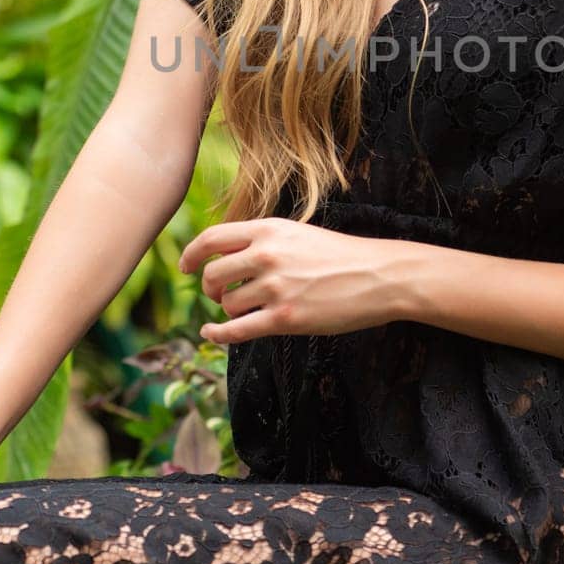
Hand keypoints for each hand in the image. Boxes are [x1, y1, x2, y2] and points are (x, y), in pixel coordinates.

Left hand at [180, 217, 404, 346]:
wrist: (378, 276)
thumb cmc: (340, 256)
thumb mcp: (297, 234)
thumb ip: (262, 241)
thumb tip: (224, 255)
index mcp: (269, 230)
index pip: (212, 239)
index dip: (191, 254)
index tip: (185, 266)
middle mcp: (267, 255)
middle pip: (212, 274)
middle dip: (210, 287)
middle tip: (219, 294)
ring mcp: (275, 287)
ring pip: (227, 303)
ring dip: (229, 310)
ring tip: (245, 309)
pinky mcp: (285, 318)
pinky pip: (236, 330)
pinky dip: (218, 334)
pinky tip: (212, 333)